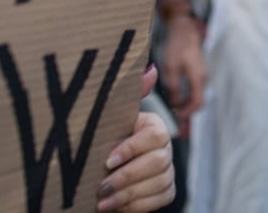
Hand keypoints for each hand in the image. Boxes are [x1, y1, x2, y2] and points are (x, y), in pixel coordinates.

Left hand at [97, 66, 175, 210]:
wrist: (99, 172)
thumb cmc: (103, 142)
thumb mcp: (109, 119)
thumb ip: (129, 94)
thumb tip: (149, 69)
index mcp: (153, 126)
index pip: (155, 135)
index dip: (133, 149)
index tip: (108, 160)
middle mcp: (165, 147)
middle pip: (158, 162)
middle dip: (128, 177)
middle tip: (102, 188)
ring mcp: (168, 170)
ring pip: (158, 183)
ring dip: (129, 195)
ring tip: (103, 202)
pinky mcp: (166, 191)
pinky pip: (160, 199)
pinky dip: (137, 205)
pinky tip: (117, 207)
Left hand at [162, 15, 206, 134]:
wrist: (185, 30)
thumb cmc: (177, 47)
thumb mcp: (171, 67)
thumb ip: (173, 87)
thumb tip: (175, 104)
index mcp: (198, 77)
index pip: (197, 102)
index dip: (187, 113)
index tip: (175, 118)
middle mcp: (203, 78)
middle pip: (198, 102)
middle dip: (189, 115)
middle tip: (179, 129)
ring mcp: (202, 76)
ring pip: (196, 97)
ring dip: (187, 108)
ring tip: (177, 120)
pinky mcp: (198, 74)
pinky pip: (194, 91)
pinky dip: (187, 100)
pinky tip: (178, 105)